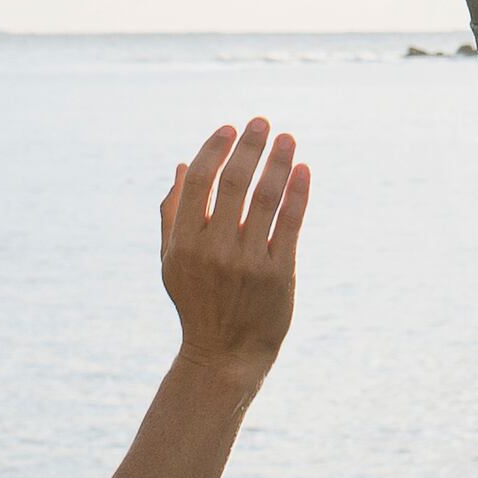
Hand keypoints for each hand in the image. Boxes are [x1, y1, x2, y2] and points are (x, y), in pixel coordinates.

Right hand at [160, 123, 306, 380]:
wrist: (224, 355)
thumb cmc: (197, 302)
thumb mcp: (173, 262)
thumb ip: (173, 215)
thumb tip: (184, 165)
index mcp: (183, 244)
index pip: (200, 183)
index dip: (216, 150)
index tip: (231, 127)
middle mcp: (214, 250)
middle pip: (234, 184)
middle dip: (250, 147)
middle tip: (263, 122)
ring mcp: (247, 263)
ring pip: (266, 199)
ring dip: (278, 163)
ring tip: (288, 138)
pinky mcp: (278, 274)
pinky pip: (290, 224)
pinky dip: (299, 193)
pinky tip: (304, 169)